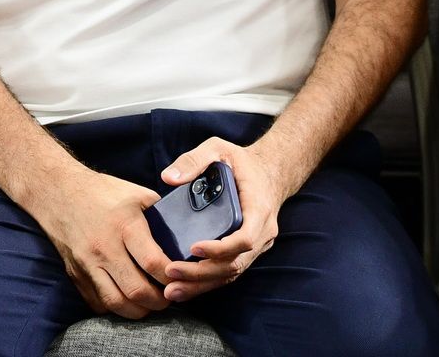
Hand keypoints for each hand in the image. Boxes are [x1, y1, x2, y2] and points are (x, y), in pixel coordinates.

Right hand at [23, 166, 172, 318]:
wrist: (58, 192)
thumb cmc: (101, 191)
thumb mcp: (136, 193)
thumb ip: (159, 214)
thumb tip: (182, 232)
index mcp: (124, 225)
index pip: (153, 263)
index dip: (171, 276)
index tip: (179, 277)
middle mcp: (104, 248)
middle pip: (136, 290)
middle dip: (159, 301)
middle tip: (169, 298)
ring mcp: (87, 264)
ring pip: (116, 302)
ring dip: (138, 311)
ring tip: (149, 305)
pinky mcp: (75, 273)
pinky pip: (97, 302)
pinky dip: (114, 308)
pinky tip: (126, 301)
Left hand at [156, 138, 286, 301]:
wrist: (269, 171)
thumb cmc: (241, 162)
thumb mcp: (217, 149)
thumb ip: (193, 160)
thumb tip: (168, 177)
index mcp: (258, 208)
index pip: (244, 238)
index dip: (220, 248)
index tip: (194, 248)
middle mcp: (262, 232)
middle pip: (234, 263)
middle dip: (201, 273)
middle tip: (171, 273)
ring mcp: (257, 245)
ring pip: (231, 273)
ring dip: (201, 284)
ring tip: (172, 290)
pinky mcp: (247, 251)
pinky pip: (229, 272)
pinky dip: (207, 283)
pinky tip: (184, 288)